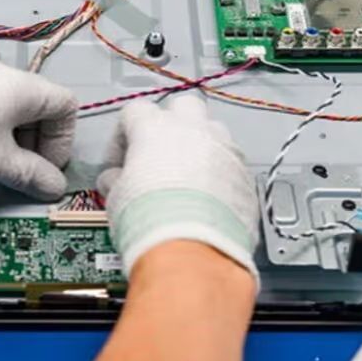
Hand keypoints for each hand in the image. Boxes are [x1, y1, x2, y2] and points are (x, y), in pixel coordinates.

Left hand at [0, 58, 77, 199]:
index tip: (45, 166)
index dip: (61, 141)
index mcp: (19, 86)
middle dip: (34, 143)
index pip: (64, 106)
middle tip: (22, 172)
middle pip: (36, 106)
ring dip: (9, 138)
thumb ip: (33, 175)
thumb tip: (49, 183)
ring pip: (6, 106)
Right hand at [96, 95, 259, 279]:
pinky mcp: (245, 177)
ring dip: (200, 147)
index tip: (121, 160)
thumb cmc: (152, 224)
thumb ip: (117, 179)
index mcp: (155, 128)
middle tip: (159, 154)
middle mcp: (194, 131)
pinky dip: (220, 175)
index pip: (135, 112)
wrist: (192, 253)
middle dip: (172, 125)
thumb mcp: (116, 198)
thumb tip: (117, 181)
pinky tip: (207, 200)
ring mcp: (224, 151)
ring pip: (214, 132)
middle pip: (183, 107)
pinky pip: (232, 164)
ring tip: (187, 178)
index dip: (124, 136)